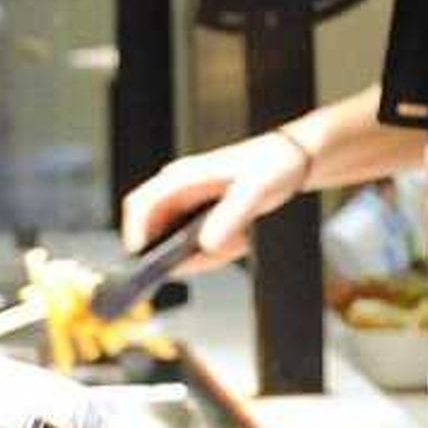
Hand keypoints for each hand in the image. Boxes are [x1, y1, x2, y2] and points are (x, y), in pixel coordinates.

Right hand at [118, 129, 312, 272]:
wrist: (291, 163)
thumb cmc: (271, 166)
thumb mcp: (255, 191)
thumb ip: (232, 216)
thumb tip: (207, 244)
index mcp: (182, 178)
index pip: (140, 205)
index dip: (136, 234)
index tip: (144, 261)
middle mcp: (179, 192)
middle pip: (154, 231)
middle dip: (169, 253)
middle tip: (198, 265)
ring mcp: (189, 207)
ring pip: (177, 243)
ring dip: (198, 255)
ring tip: (236, 243)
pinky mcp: (202, 219)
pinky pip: (197, 247)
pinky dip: (212, 254)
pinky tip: (239, 243)